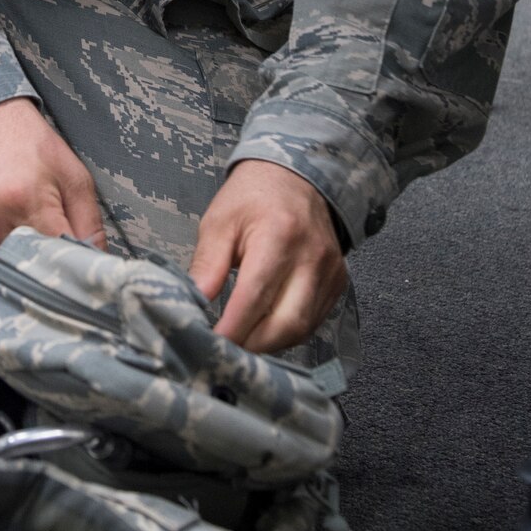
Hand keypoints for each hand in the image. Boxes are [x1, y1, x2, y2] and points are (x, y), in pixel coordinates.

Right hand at [0, 99, 105, 271]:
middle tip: (50, 236)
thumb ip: (90, 224)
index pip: (56, 259)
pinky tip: (0, 225)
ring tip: (21, 223)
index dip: (71, 261)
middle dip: (46, 260)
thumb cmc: (30, 146)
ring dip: (19, 258)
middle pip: (30, 268)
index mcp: (25, 201)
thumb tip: (96, 263)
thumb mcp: (73, 175)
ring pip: (5, 270)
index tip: (78, 259)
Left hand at [189, 159, 347, 354]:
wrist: (296, 177)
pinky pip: (314, 321)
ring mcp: (330, 272)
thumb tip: (192, 303)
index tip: (210, 346)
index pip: (255, 298)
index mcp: (279, 237)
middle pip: (286, 323)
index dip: (232, 329)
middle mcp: (311, 257)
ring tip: (240, 344)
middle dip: (252, 345)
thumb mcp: (219, 222)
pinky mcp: (338, 282)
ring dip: (269, 344)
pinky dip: (287, 333)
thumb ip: (207, 264)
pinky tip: (263, 331)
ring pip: (303, 329)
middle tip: (224, 353)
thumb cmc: (252, 198)